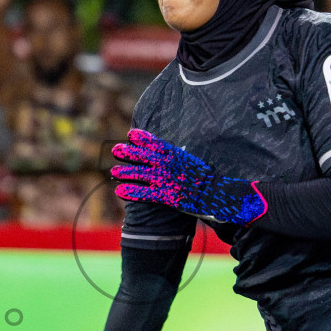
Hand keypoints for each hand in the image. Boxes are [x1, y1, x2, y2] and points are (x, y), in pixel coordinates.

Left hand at [111, 129, 266, 225]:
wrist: (217, 196)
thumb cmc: (207, 180)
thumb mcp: (195, 163)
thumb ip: (181, 157)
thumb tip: (174, 152)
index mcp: (177, 155)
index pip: (156, 143)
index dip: (143, 138)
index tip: (131, 134)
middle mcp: (170, 166)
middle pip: (144, 157)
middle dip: (129, 153)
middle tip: (115, 150)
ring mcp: (167, 181)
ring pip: (140, 174)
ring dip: (126, 172)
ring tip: (113, 172)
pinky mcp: (167, 196)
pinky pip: (145, 193)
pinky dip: (132, 192)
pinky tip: (120, 191)